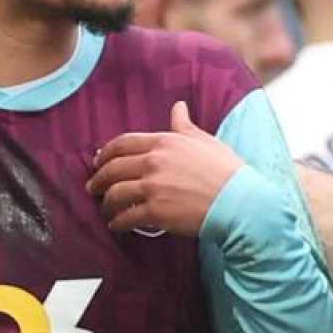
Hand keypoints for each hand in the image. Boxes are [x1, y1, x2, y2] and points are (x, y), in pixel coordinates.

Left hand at [88, 101, 243, 235]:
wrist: (239, 202)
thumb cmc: (226, 171)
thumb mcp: (205, 141)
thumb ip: (185, 125)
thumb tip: (178, 107)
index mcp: (164, 142)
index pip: (123, 143)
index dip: (106, 153)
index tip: (99, 161)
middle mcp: (154, 162)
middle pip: (113, 168)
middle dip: (99, 179)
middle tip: (93, 187)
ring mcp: (153, 187)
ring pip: (115, 194)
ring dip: (106, 203)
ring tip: (105, 210)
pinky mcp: (155, 212)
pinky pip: (127, 217)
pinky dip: (118, 222)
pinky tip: (117, 225)